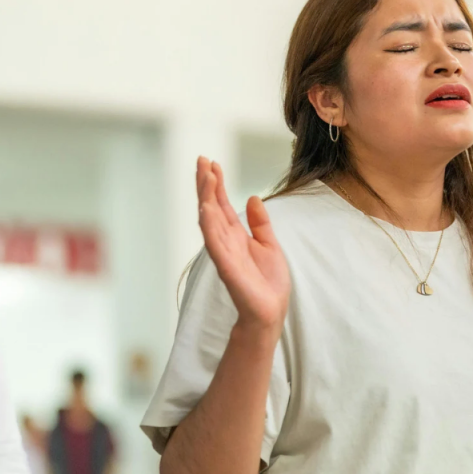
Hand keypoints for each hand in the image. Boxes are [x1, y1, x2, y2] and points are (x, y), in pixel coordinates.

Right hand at [196, 157, 290, 333]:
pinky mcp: (228, 268)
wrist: (270, 312)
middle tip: (202, 160)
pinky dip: (210, 227)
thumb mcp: (269, 245)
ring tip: (205, 177)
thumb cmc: (268, 283)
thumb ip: (260, 223)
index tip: (211, 162)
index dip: (217, 183)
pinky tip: (207, 209)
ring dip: (207, 199)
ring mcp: (225, 254)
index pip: (223, 204)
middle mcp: (226, 241)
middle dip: (207, 184)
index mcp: (236, 235)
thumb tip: (253, 197)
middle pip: (213, 207)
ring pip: (211, 221)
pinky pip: (216, 245)